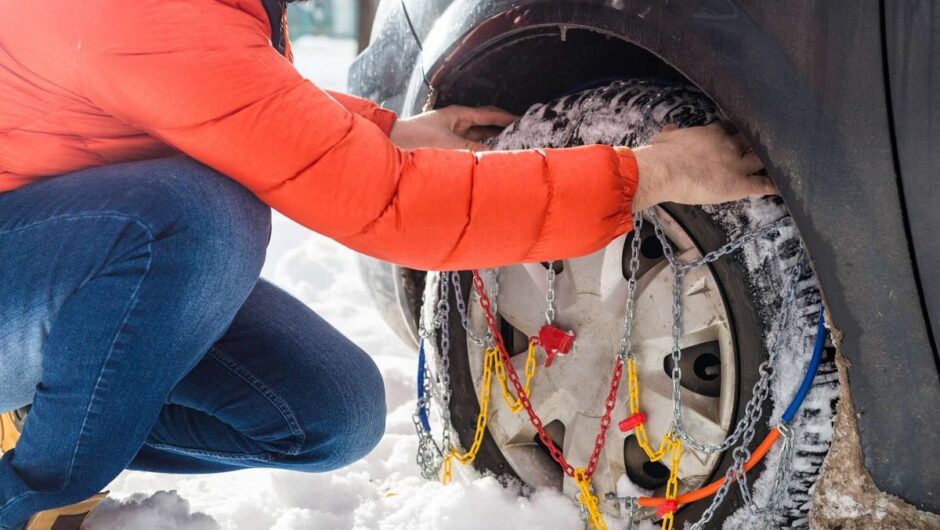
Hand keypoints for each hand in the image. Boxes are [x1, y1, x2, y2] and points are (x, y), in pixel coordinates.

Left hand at [389, 105, 517, 150]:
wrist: (391, 142)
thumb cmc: (416, 137)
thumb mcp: (448, 143)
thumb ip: (472, 148)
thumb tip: (494, 153)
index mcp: (458, 114)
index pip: (489, 114)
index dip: (507, 117)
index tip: (524, 119)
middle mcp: (456, 121)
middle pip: (486, 123)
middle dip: (503, 128)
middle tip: (521, 134)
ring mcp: (451, 132)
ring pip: (478, 135)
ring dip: (492, 141)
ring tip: (509, 147)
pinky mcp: (445, 145)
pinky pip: (468, 145)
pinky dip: (479, 150)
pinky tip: (487, 158)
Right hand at [627, 123, 776, 211]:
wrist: (664, 170)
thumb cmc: (661, 154)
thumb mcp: (665, 138)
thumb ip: (671, 133)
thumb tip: (670, 128)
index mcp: (712, 133)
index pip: (732, 127)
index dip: (738, 130)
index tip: (742, 131)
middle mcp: (729, 145)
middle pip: (752, 140)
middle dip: (760, 142)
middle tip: (772, 142)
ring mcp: (736, 165)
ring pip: (761, 160)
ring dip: (772, 161)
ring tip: (785, 162)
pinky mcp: (738, 184)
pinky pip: (762, 185)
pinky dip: (773, 186)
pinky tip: (783, 187)